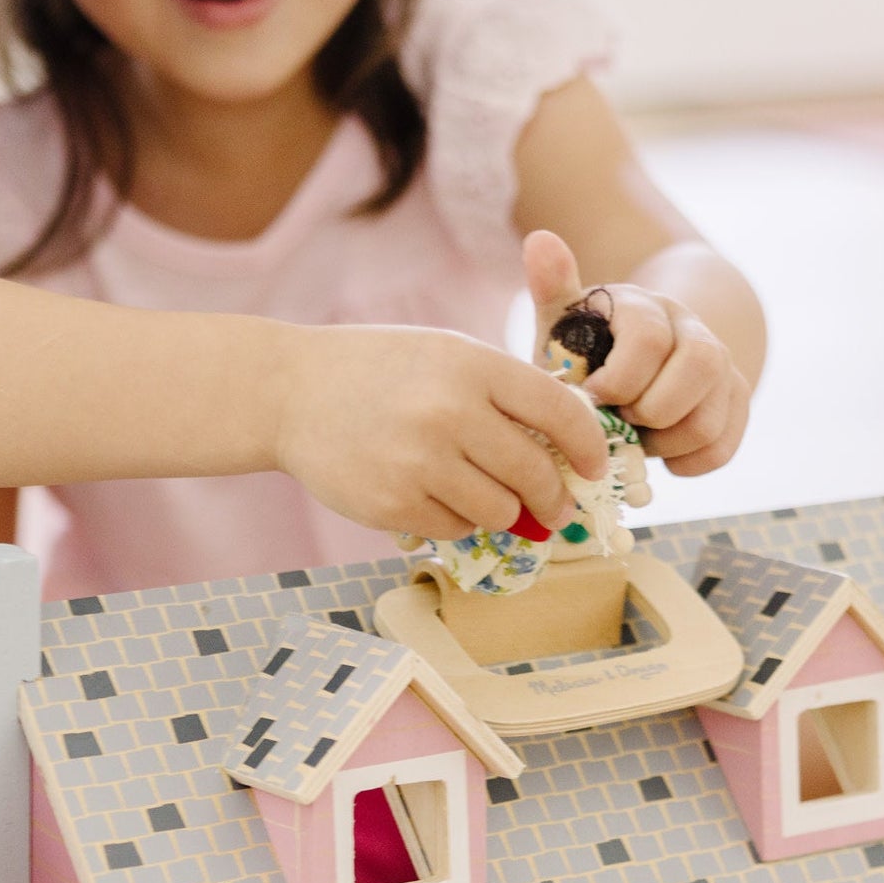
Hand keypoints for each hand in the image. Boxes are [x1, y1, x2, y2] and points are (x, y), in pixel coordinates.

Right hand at [277, 325, 610, 543]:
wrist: (290, 392)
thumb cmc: (379, 371)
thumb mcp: (446, 354)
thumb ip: (504, 391)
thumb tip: (566, 450)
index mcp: (471, 366)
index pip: (559, 413)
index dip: (588, 447)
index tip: (593, 468)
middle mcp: (449, 414)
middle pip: (534, 473)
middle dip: (553, 497)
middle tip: (556, 508)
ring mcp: (418, 463)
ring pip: (499, 510)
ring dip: (505, 512)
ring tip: (494, 501)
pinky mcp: (392, 504)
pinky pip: (454, 528)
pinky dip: (458, 521)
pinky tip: (441, 499)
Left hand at [525, 230, 749, 475]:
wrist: (630, 364)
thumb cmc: (584, 349)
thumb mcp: (564, 321)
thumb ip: (554, 288)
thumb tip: (539, 239)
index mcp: (646, 307)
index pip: (650, 336)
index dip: (620, 378)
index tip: (593, 396)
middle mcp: (692, 330)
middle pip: (701, 367)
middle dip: (651, 408)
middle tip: (618, 420)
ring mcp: (720, 367)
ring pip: (713, 414)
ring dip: (666, 441)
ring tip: (634, 439)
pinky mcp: (733, 403)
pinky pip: (722, 447)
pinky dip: (686, 464)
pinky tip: (659, 456)